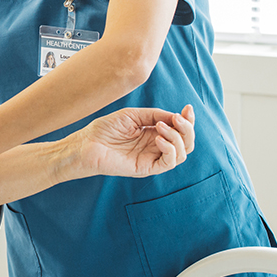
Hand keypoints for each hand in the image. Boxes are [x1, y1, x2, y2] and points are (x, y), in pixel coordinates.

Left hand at [68, 105, 194, 178]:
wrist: (88, 143)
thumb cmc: (106, 129)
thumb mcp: (133, 115)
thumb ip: (155, 115)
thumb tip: (176, 117)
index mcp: (155, 133)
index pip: (180, 130)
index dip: (188, 120)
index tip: (188, 108)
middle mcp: (156, 146)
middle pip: (186, 143)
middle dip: (188, 128)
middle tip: (178, 118)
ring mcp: (152, 158)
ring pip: (182, 154)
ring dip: (177, 137)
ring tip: (161, 126)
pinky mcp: (147, 168)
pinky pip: (168, 163)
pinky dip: (169, 149)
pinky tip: (158, 139)